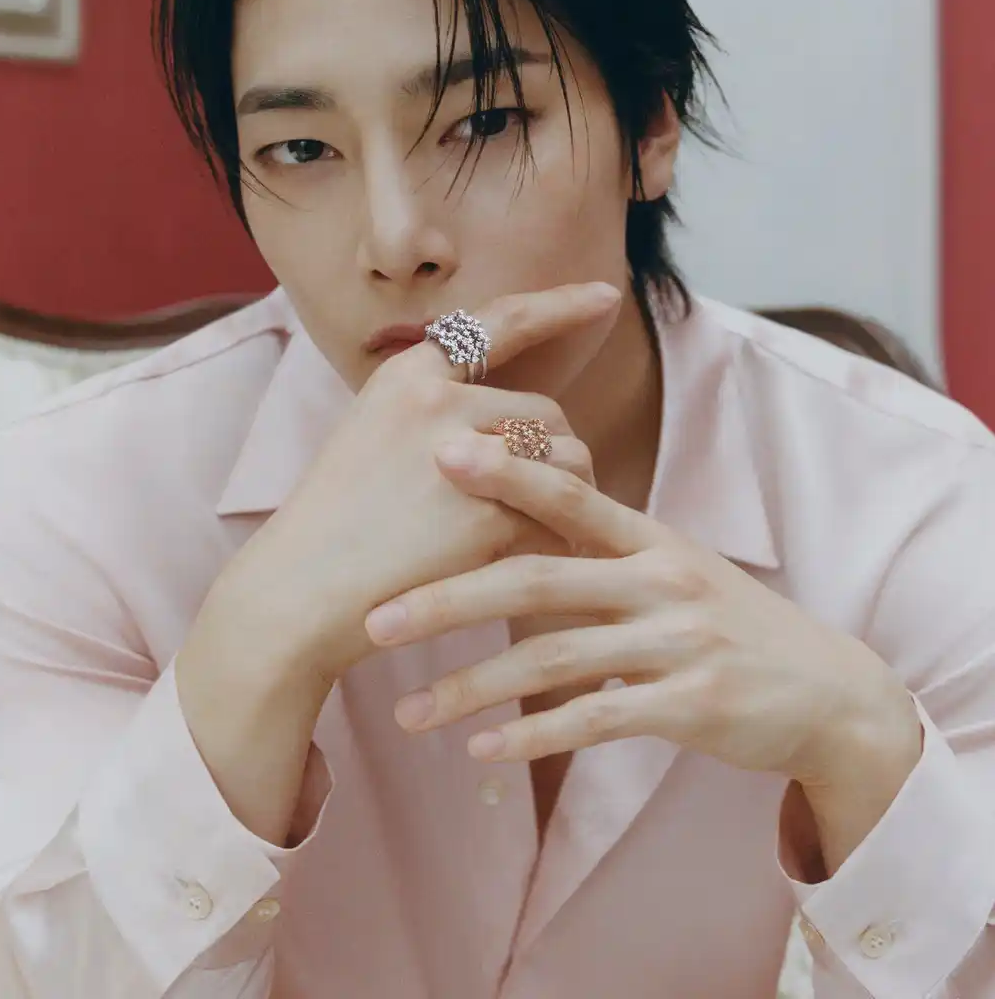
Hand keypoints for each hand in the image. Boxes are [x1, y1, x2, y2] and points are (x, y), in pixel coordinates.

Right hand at [218, 281, 621, 682]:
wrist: (296, 592)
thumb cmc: (338, 523)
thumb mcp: (375, 433)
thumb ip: (441, 411)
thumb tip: (529, 421)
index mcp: (409, 374)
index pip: (502, 321)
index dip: (561, 304)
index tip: (606, 292)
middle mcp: (438, 400)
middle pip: (549, 411)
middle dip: (551, 456)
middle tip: (525, 503)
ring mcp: (464, 452)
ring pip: (569, 459)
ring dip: (565, 497)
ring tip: (522, 531)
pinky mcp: (489, 513)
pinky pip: (562, 515)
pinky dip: (554, 542)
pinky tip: (516, 562)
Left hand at [364, 443, 921, 794]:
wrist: (827, 691)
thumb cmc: (732, 624)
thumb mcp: (676, 570)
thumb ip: (603, 551)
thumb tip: (515, 529)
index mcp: (652, 538)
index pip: (569, 495)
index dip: (506, 473)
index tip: (440, 455)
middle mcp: (662, 579)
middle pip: (536, 578)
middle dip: (448, 597)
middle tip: (376, 620)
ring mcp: (678, 641)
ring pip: (552, 657)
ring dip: (472, 686)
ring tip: (408, 714)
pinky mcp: (690, 703)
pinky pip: (595, 718)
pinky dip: (533, 734)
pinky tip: (482, 749)